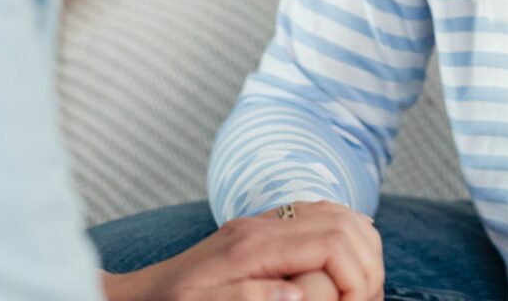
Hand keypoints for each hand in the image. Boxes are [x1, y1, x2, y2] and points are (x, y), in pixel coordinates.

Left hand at [107, 201, 382, 300]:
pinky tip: (346, 265)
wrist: (138, 295)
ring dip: (362, 248)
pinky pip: (319, 218)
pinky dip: (345, 237)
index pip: (333, 242)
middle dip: (369, 264)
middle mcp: (264, 225)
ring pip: (338, 215)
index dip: (360, 277)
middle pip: (345, 223)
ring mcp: (265, 223)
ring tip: (362, 289)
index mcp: (255, 245)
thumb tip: (300, 297)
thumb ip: (248, 298)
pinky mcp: (263, 230)